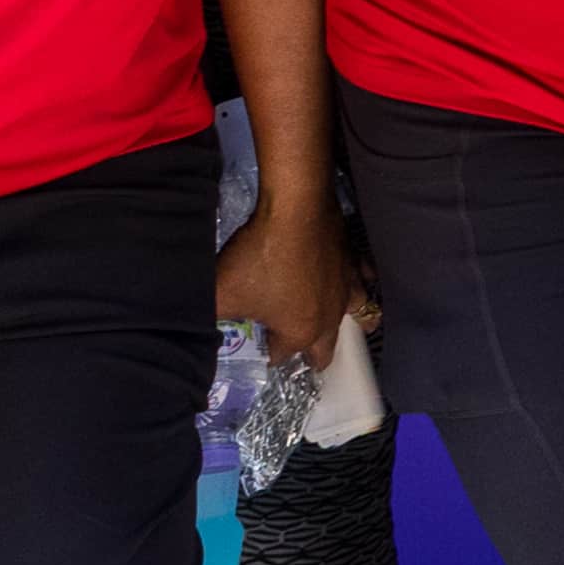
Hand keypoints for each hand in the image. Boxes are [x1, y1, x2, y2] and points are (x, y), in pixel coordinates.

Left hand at [212, 178, 358, 364]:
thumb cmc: (259, 256)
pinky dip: (359, 286)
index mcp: (299, 332)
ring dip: (345, 326)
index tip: (252, 345)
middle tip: (298, 353)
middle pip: (326, 348)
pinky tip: (354, 282)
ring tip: (333, 325)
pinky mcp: (354, 262)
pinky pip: (364, 282)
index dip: (264, 353)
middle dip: (312, 356)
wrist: (295, 208)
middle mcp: (329, 317)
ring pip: (358, 317)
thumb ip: (212, 319)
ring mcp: (346, 289)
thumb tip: (199, 331)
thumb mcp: (222, 294)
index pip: (280, 355)